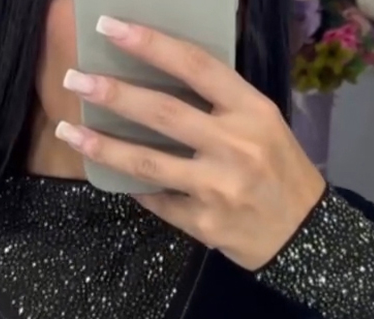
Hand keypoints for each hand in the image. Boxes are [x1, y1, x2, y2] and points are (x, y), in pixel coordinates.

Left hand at [58, 16, 326, 271]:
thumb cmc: (280, 171)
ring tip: (68, 132)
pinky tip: (110, 175)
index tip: (111, 28)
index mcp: (252, 111)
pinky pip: (157, 201)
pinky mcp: (204, 223)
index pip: (196, 66)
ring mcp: (217, 188)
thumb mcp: (264, 124)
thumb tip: (161, 77)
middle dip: (114, 94)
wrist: (304, 234)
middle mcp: (235, 146)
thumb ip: (221, 104)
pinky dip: (133, 187)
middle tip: (75, 80)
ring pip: (148, 163)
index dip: (150, 44)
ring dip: (103, 146)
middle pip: (163, 113)